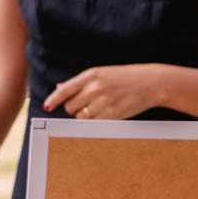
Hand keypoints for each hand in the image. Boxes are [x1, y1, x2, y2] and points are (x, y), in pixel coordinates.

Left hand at [43, 65, 162, 119]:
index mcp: (91, 75)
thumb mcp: (102, 74)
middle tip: (87, 105)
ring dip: (85, 116)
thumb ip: (81, 82)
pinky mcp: (112, 115)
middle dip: (75, 108)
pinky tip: (105, 114)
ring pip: (81, 117)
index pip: (65, 90)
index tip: (47, 107)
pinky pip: (94, 124)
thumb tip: (60, 87)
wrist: (151, 83)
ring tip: (99, 108)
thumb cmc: (125, 78)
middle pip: (70, 107)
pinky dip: (95, 122)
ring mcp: (103, 102)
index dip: (53, 99)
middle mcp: (95, 88)